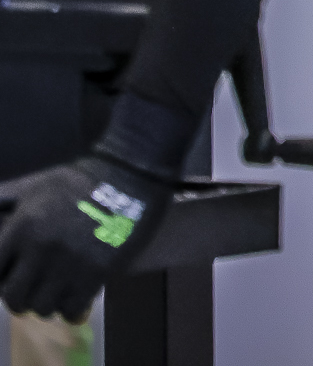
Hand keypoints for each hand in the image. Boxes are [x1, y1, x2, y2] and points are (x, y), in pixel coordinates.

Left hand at [0, 153, 174, 319]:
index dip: (1, 278)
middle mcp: (40, 250)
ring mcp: (69, 263)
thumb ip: (7, 208)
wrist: (130, 174)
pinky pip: (72, 309)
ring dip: (48, 303)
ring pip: (43, 307)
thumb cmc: (80, 179)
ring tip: (57, 292)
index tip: (12, 276)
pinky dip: (71, 309)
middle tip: (33, 290)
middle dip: (20, 298)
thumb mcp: (35, 187)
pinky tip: (77, 297)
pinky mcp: (97, 272)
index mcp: (22, 228)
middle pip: (14, 297)